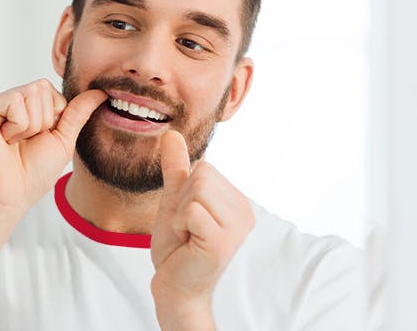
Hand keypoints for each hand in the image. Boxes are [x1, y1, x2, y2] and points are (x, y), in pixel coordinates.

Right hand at [0, 79, 106, 215]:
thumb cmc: (32, 174)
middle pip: (41, 87)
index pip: (49, 89)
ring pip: (30, 93)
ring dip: (31, 126)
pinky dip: (18, 127)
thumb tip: (101, 91)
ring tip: (13, 143)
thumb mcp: (62, 139)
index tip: (36, 140)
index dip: (53, 117)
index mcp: (20, 108)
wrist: (10, 197)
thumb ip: (78, 113)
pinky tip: (3, 141)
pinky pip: (15, 102)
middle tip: (23, 143)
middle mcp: (2, 103)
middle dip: (43, 120)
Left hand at [149, 131, 254, 328]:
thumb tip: (171, 133)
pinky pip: (191, 210)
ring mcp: (237, 227)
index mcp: (237, 201)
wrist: (173, 284)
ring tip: (188, 235)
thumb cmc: (176, 246)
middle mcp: (245, 212)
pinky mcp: (222, 241)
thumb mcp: (174, 200)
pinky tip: (188, 243)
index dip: (184, 191)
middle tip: (186, 228)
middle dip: (182, 200)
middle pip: (202, 173)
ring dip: (180, 213)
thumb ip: (176, 168)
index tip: (188, 218)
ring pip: (197, 189)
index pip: (204, 167)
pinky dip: (180, 224)